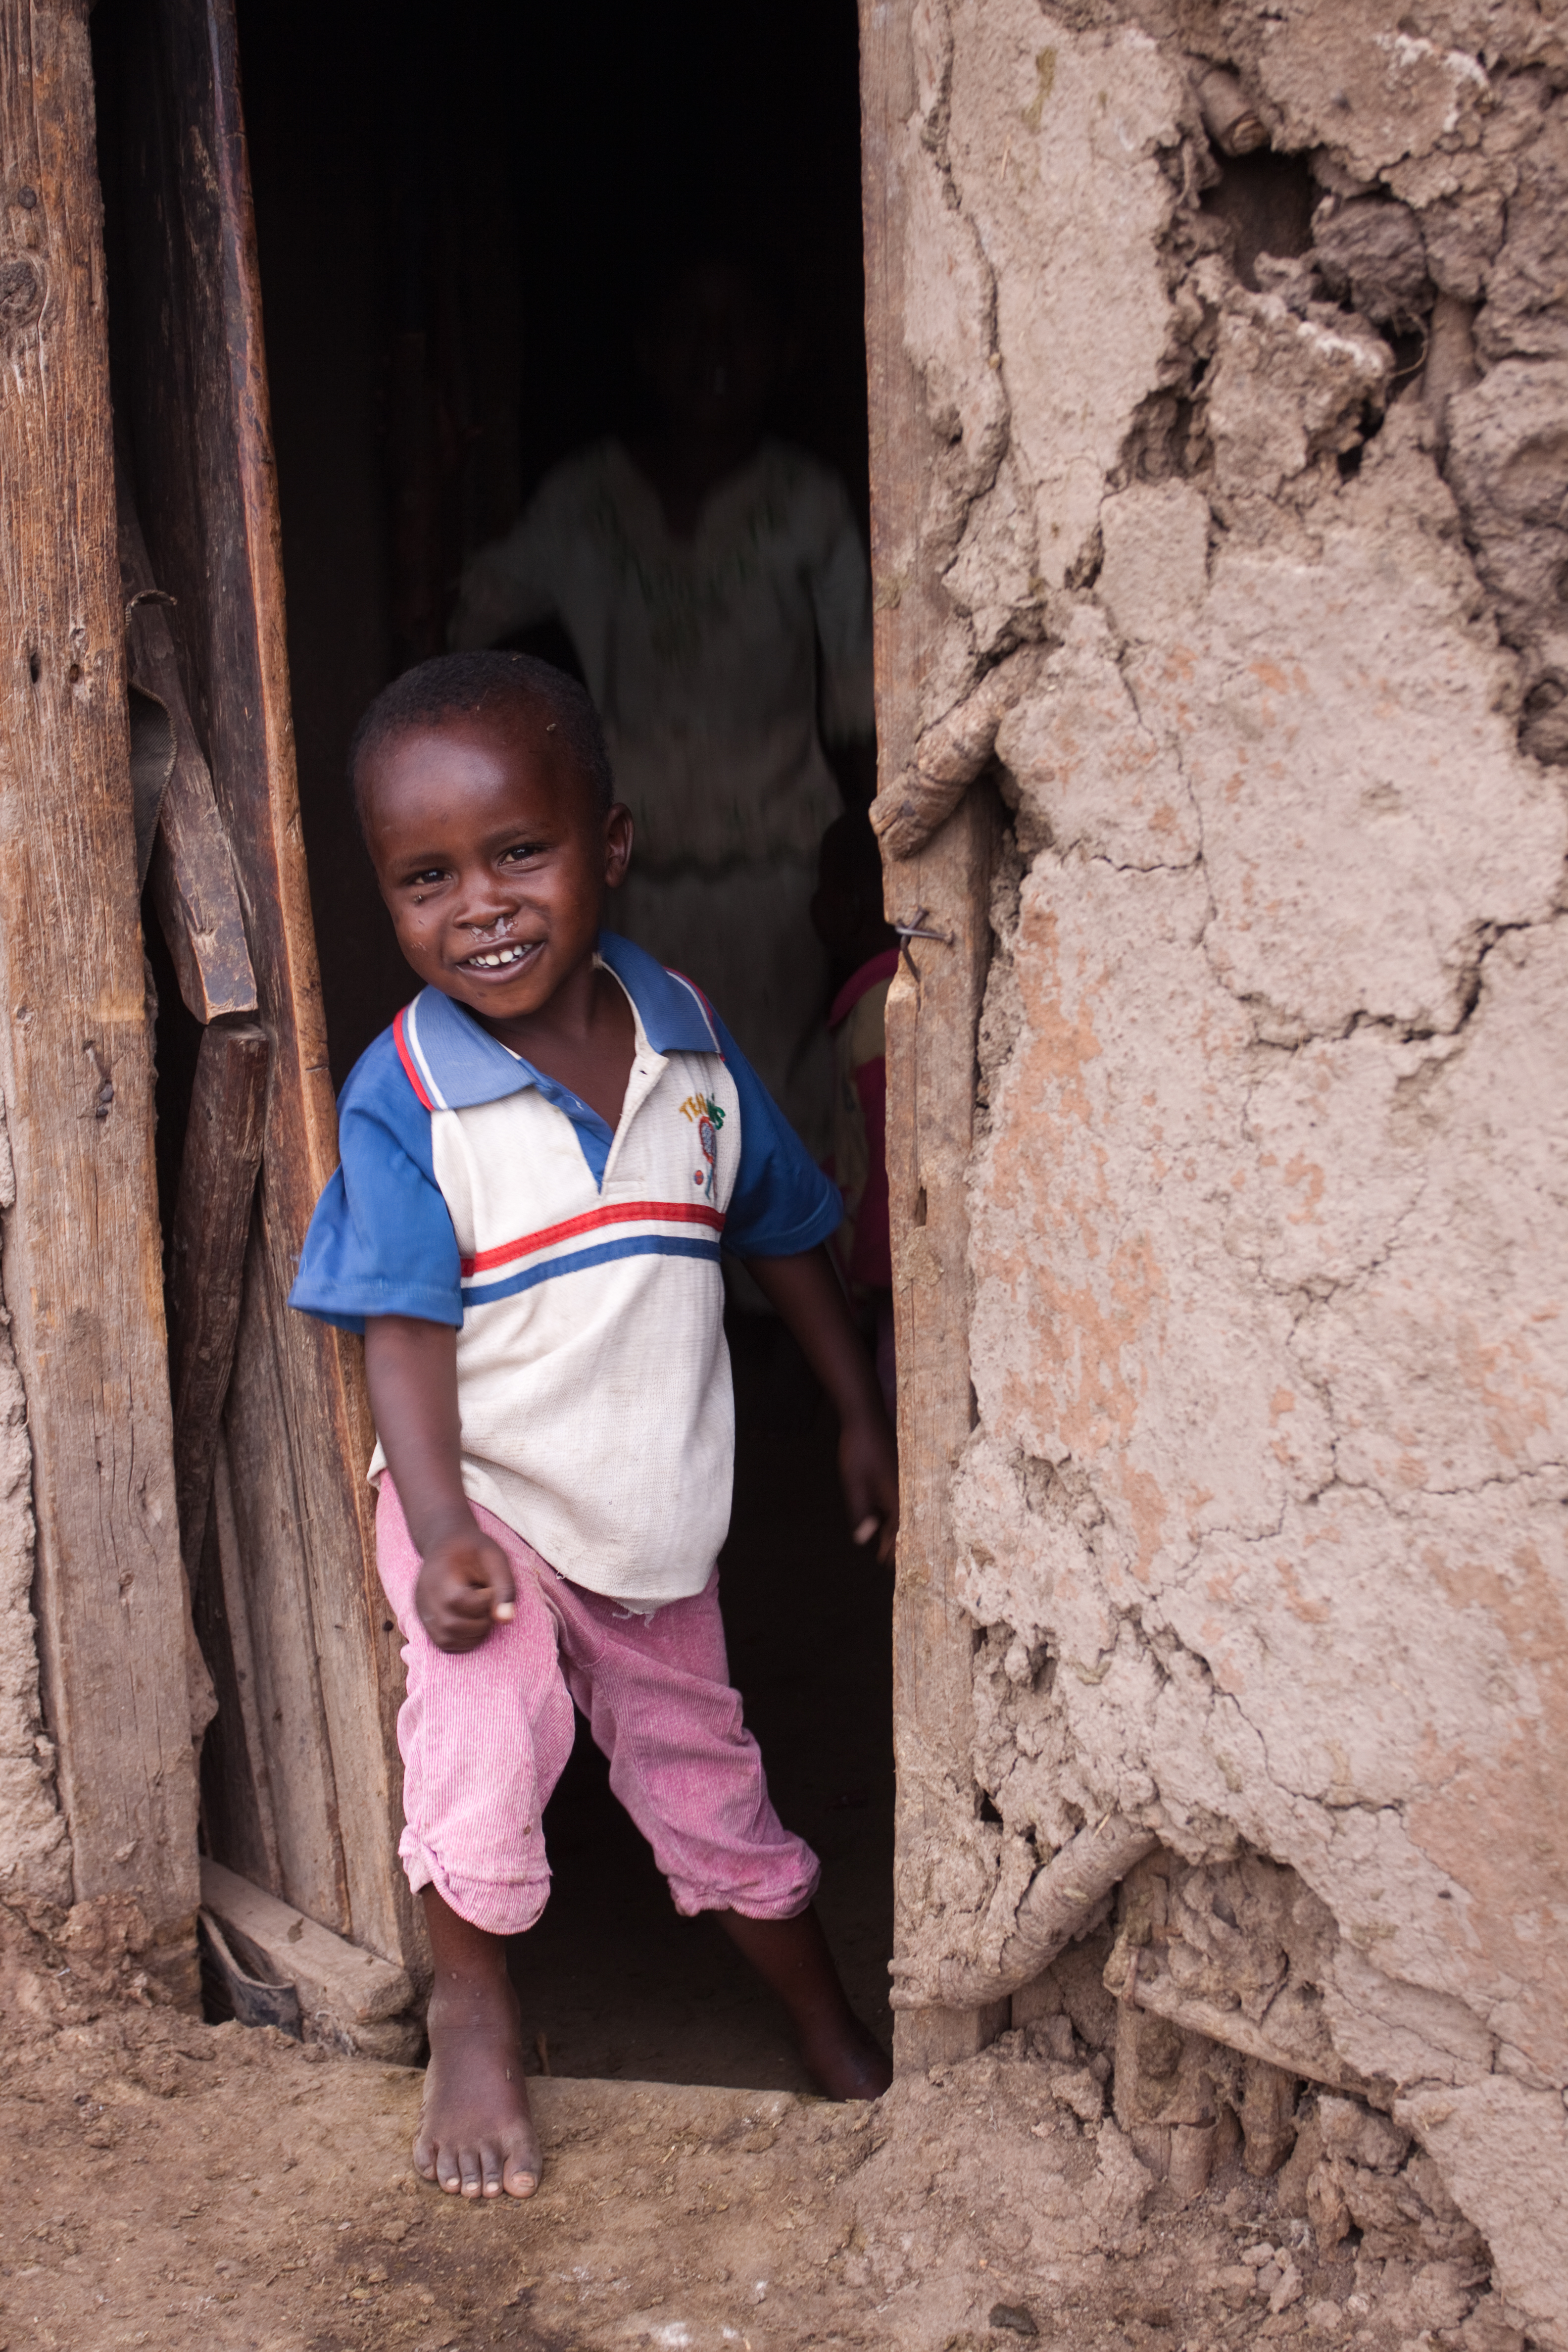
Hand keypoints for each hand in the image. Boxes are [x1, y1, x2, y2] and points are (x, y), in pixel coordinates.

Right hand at [414, 1520, 516, 1652]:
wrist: (447, 1543)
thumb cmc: (474, 1550)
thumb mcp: (495, 1558)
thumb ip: (504, 1587)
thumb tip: (506, 1620)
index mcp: (438, 1575)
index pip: (459, 1601)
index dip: (484, 1601)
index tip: (491, 1588)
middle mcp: (424, 1596)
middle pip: (451, 1625)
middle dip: (480, 1622)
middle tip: (489, 1604)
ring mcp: (422, 1611)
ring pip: (447, 1640)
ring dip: (473, 1634)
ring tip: (481, 1612)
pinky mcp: (425, 1621)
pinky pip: (443, 1642)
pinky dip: (463, 1639)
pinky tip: (473, 1621)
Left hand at [839, 1407, 899, 1566]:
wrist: (865, 1417)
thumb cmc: (858, 1450)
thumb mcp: (854, 1483)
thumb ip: (860, 1511)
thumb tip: (863, 1539)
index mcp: (897, 1494)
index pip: (899, 1530)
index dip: (893, 1549)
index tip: (887, 1565)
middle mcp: (906, 1489)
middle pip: (906, 1523)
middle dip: (899, 1543)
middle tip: (890, 1562)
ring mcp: (904, 1480)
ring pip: (905, 1511)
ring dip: (899, 1528)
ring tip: (892, 1545)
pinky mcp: (900, 1473)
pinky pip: (902, 1499)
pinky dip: (896, 1513)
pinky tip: (888, 1518)